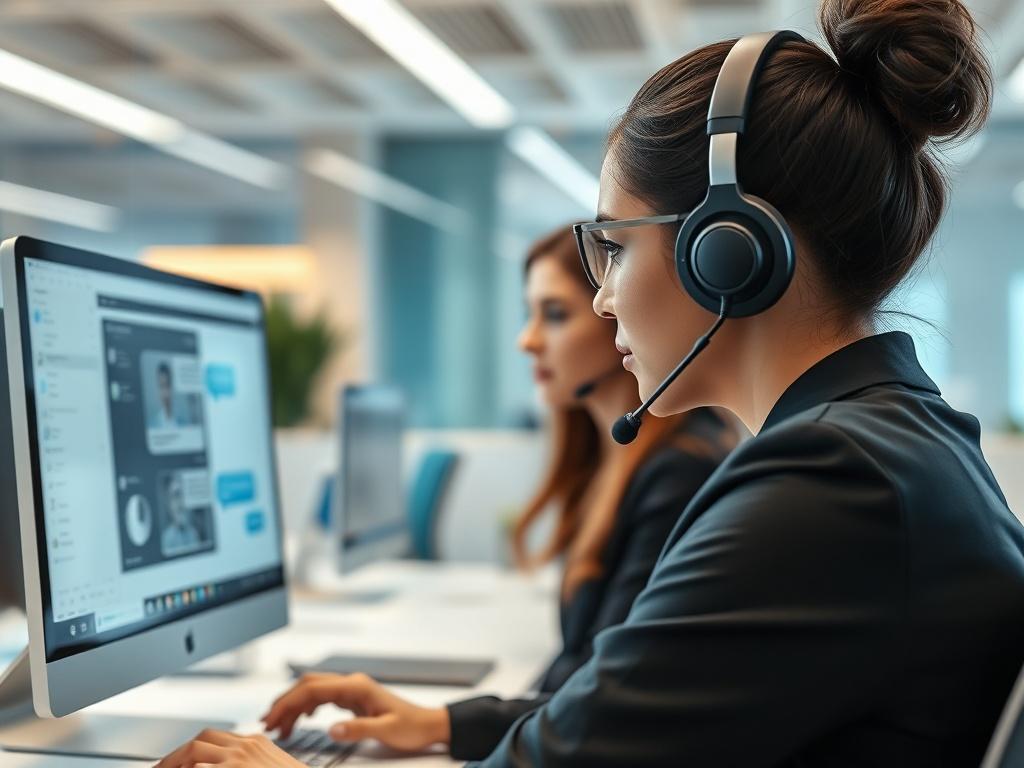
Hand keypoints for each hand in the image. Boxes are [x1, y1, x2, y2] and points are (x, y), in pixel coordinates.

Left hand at [156, 729, 303, 766]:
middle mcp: (247, 746)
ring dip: (173, 763)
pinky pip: (201, 767)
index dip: (188, 752)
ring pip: (195, 750)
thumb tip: (213, 765)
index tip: (174, 766)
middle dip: (174, 757)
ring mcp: (241, 759)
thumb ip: (251, 764)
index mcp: (256, 744)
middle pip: (200, 741)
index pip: (212, 739)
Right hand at [261, 672, 450, 752]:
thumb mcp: (386, 731)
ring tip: (279, 727)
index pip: (312, 689)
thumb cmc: (411, 726)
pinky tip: (303, 720)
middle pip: (308, 685)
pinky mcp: (353, 698)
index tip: (272, 720)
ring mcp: (352, 689)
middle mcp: (352, 683)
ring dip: (294, 706)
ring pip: (313, 691)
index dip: (288, 703)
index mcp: (356, 687)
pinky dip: (307, 707)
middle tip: (267, 724)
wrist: (428, 724)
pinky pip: (323, 698)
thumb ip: (358, 729)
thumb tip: (331, 729)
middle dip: (285, 702)